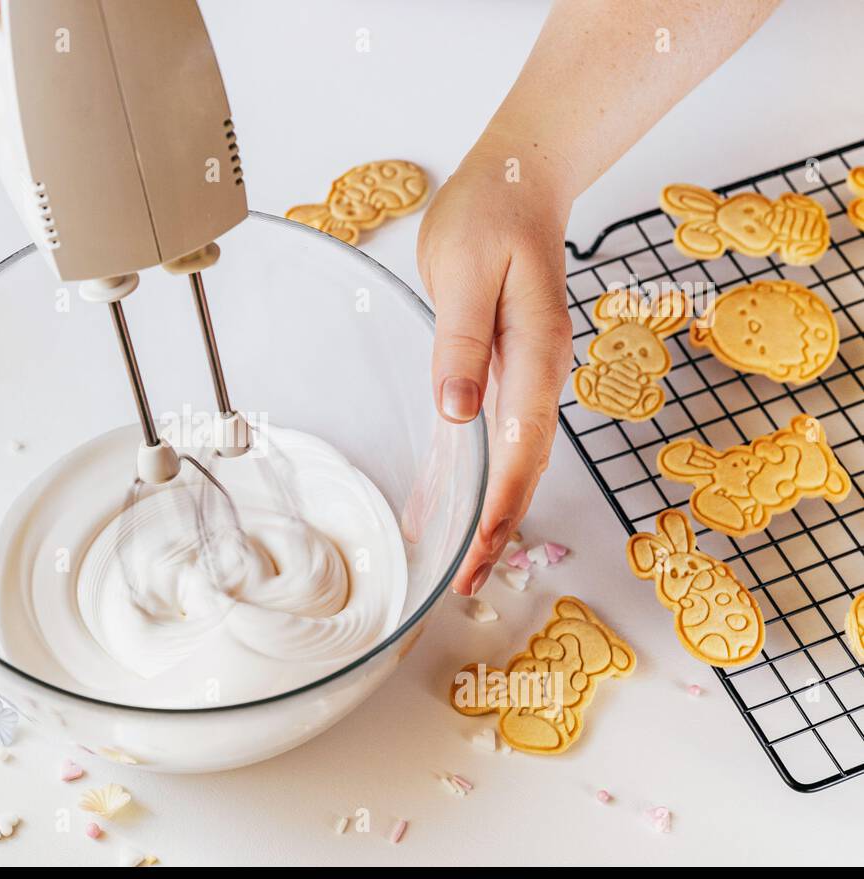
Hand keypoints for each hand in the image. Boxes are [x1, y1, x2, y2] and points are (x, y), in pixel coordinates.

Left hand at [417, 140, 573, 595]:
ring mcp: (529, 373)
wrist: (520, 182)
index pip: (519, 450)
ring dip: (492, 510)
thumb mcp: (466, 272)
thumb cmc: (493, 216)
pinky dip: (480, 474)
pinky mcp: (510, 367)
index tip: (476, 557)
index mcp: (535, 355)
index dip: (499, 510)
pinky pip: (498, 433)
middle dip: (498, 529)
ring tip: (462, 559)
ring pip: (514, 458)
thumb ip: (462, 341)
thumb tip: (459, 412)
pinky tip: (454, 498)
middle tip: (464, 581)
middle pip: (523, 467)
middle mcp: (540, 373)